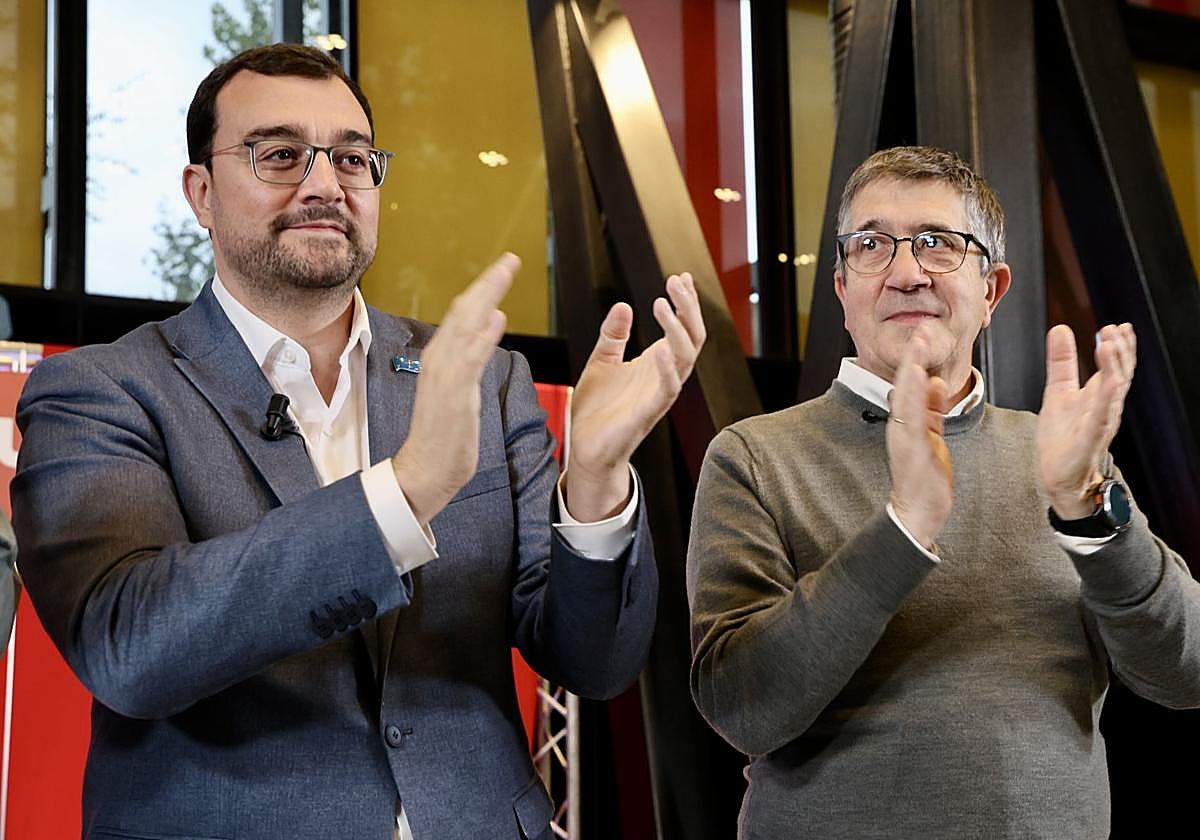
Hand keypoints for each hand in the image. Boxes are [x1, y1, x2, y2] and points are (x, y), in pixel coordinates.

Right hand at [391, 253, 515, 526]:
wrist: (424, 470)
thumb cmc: (444, 435)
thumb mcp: (462, 388)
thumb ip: (475, 355)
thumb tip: (493, 320)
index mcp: (441, 358)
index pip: (463, 314)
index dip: (483, 288)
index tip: (503, 267)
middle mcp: (439, 360)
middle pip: (464, 311)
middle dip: (488, 283)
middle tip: (510, 259)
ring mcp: (444, 377)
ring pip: (465, 327)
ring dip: (486, 298)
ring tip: (504, 272)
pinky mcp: (453, 396)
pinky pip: (469, 361)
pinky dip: (482, 338)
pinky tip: (497, 318)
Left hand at [565, 272, 705, 521]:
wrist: (586, 449)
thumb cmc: (597, 410)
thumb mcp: (601, 362)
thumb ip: (613, 336)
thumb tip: (623, 305)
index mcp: (655, 363)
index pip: (681, 327)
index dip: (684, 302)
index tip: (680, 276)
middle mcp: (664, 376)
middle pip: (692, 337)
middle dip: (688, 308)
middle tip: (676, 281)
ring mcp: (659, 394)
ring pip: (685, 358)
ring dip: (677, 329)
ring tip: (663, 303)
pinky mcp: (648, 413)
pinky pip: (668, 390)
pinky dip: (668, 370)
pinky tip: (661, 348)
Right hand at [886, 327, 952, 549]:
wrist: (920, 511)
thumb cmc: (925, 477)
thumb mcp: (933, 435)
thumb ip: (933, 409)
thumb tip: (937, 381)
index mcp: (907, 422)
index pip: (909, 385)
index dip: (915, 360)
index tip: (922, 336)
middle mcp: (901, 426)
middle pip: (903, 385)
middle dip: (911, 357)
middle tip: (918, 331)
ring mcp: (904, 436)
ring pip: (905, 397)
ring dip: (911, 369)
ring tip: (917, 346)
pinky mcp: (912, 448)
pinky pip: (912, 417)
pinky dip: (913, 396)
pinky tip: (919, 378)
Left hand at [1037, 322, 1135, 518]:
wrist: (1058, 476)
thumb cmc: (1063, 436)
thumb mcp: (1058, 391)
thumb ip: (1062, 362)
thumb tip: (1060, 328)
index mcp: (1099, 396)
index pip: (1115, 366)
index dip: (1119, 346)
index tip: (1117, 325)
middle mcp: (1105, 407)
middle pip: (1120, 374)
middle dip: (1120, 351)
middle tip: (1114, 329)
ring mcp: (1099, 423)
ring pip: (1114, 392)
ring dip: (1114, 367)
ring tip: (1109, 345)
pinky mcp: (1089, 439)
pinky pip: (1101, 417)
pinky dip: (1105, 398)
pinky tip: (1108, 382)